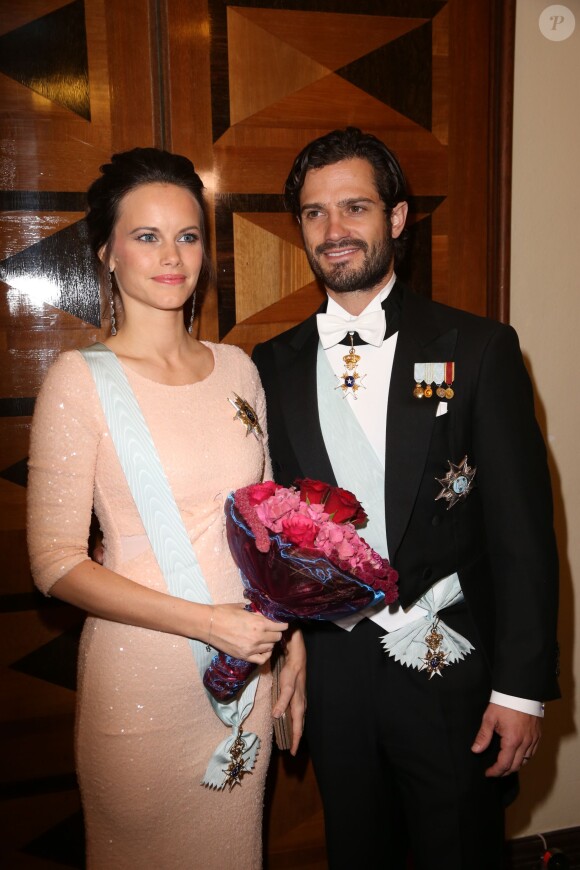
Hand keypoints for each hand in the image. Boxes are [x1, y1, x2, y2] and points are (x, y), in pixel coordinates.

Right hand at [209, 604, 286, 663]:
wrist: (209, 624)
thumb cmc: (224, 612)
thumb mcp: (243, 608)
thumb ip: (255, 612)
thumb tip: (263, 613)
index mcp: (259, 623)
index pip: (281, 626)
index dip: (282, 624)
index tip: (280, 623)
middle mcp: (258, 636)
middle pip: (277, 637)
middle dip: (276, 633)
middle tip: (271, 630)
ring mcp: (252, 648)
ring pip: (271, 648)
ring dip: (270, 643)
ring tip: (264, 638)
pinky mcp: (245, 656)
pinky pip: (262, 659)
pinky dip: (265, 654)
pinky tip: (262, 649)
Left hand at [272, 628, 306, 754]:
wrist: (297, 658)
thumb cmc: (291, 672)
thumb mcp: (286, 686)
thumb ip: (282, 700)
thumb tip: (276, 716)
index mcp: (298, 705)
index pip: (297, 727)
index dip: (295, 740)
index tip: (292, 752)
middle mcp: (301, 705)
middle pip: (299, 725)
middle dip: (296, 738)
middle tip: (291, 749)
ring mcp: (300, 700)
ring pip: (298, 719)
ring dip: (295, 729)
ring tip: (290, 738)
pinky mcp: (297, 695)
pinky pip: (296, 712)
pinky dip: (293, 720)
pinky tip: (288, 719)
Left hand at [471, 702, 541, 775]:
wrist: (520, 691)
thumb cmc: (504, 703)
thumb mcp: (489, 718)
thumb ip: (483, 736)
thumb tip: (476, 750)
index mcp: (512, 740)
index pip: (504, 764)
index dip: (495, 771)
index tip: (488, 773)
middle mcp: (525, 742)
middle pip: (516, 766)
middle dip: (504, 772)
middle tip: (495, 772)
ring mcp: (533, 739)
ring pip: (526, 761)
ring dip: (515, 766)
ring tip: (505, 766)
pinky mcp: (538, 735)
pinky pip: (533, 752)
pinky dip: (525, 758)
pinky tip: (518, 756)